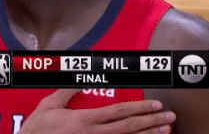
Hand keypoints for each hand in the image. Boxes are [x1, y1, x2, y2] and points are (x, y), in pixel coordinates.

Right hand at [17, 89, 175, 133]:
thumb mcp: (48, 106)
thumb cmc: (38, 129)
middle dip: (152, 122)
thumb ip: (65, 92)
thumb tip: (78, 80)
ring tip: (166, 131)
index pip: (119, 112)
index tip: (155, 105)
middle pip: (130, 128)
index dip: (140, 108)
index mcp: (85, 120)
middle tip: (170, 118)